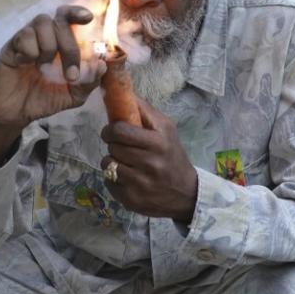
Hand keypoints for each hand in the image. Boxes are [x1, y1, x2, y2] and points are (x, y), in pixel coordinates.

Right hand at [0, 6, 105, 167]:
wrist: (15, 115)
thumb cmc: (44, 100)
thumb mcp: (73, 95)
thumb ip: (89, 81)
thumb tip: (102, 64)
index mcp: (60, 43)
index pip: (68, 16)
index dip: (77, 12)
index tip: (88, 18)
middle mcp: (43, 36)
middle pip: (60, 20)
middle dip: (70, 47)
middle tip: (71, 75)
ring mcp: (26, 39)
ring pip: (42, 22)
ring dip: (50, 46)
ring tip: (44, 68)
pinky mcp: (10, 47)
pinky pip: (24, 35)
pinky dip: (31, 50)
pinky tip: (27, 64)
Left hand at [100, 98, 198, 221]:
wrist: (186, 192)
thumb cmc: (172, 154)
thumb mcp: (166, 129)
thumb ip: (144, 111)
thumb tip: (123, 92)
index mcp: (158, 142)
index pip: (121, 131)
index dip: (111, 129)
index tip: (113, 131)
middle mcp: (150, 164)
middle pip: (113, 148)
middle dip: (113, 145)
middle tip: (120, 146)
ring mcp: (140, 184)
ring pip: (108, 165)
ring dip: (112, 161)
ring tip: (124, 162)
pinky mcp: (132, 200)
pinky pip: (109, 183)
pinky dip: (114, 179)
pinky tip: (127, 178)